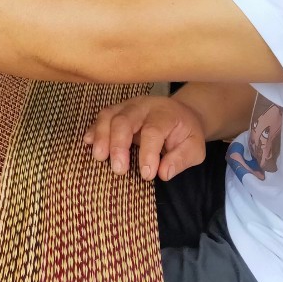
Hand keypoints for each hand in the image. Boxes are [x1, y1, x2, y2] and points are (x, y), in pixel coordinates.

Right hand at [83, 94, 206, 180]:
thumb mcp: (195, 149)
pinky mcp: (116, 110)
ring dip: (101, 136)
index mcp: (165, 114)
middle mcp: (144, 106)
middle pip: (124, 120)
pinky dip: (93, 130)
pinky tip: (87, 143)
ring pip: (108, 115)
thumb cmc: (185, 134)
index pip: (153, 131)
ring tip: (99, 157)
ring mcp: (127, 106)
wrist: (180, 114)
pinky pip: (100, 117)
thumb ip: (181, 160)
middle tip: (118, 169)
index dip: (147, 153)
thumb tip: (163, 173)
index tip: (146, 174)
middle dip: (118, 144)